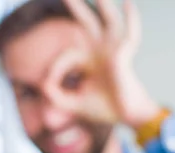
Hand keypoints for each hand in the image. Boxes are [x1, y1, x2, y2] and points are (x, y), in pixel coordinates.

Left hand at [44, 0, 159, 127]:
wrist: (125, 118)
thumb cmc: (104, 109)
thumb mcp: (72, 103)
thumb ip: (54, 95)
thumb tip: (43, 84)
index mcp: (89, 60)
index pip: (67, 55)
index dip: (55, 69)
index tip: (49, 85)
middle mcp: (101, 51)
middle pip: (87, 21)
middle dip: (75, 5)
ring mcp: (113, 50)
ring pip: (108, 20)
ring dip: (102, 4)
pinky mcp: (122, 56)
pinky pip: (129, 35)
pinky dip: (131, 19)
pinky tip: (128, 3)